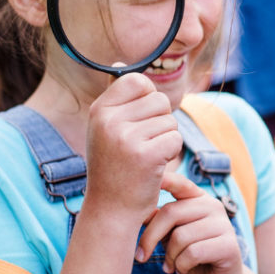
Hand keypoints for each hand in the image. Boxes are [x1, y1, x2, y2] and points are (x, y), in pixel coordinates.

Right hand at [84, 73, 181, 218]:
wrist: (111, 209)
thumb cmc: (113, 167)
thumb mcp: (105, 129)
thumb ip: (116, 98)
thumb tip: (121, 63)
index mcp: (99, 110)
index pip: (137, 81)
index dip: (148, 99)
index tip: (140, 121)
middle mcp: (109, 120)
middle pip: (159, 100)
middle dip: (160, 122)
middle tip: (143, 145)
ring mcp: (126, 138)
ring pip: (169, 121)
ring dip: (166, 140)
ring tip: (146, 157)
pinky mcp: (146, 155)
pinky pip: (175, 140)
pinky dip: (171, 154)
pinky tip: (154, 167)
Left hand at [136, 170, 244, 273]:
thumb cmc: (192, 256)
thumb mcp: (172, 235)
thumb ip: (159, 221)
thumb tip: (135, 210)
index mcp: (199, 199)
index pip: (179, 183)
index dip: (164, 179)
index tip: (146, 177)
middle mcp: (213, 206)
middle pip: (171, 213)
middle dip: (150, 237)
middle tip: (141, 256)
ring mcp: (223, 224)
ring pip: (181, 236)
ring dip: (169, 257)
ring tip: (171, 266)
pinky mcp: (229, 246)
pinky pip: (193, 253)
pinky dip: (181, 266)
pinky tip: (182, 270)